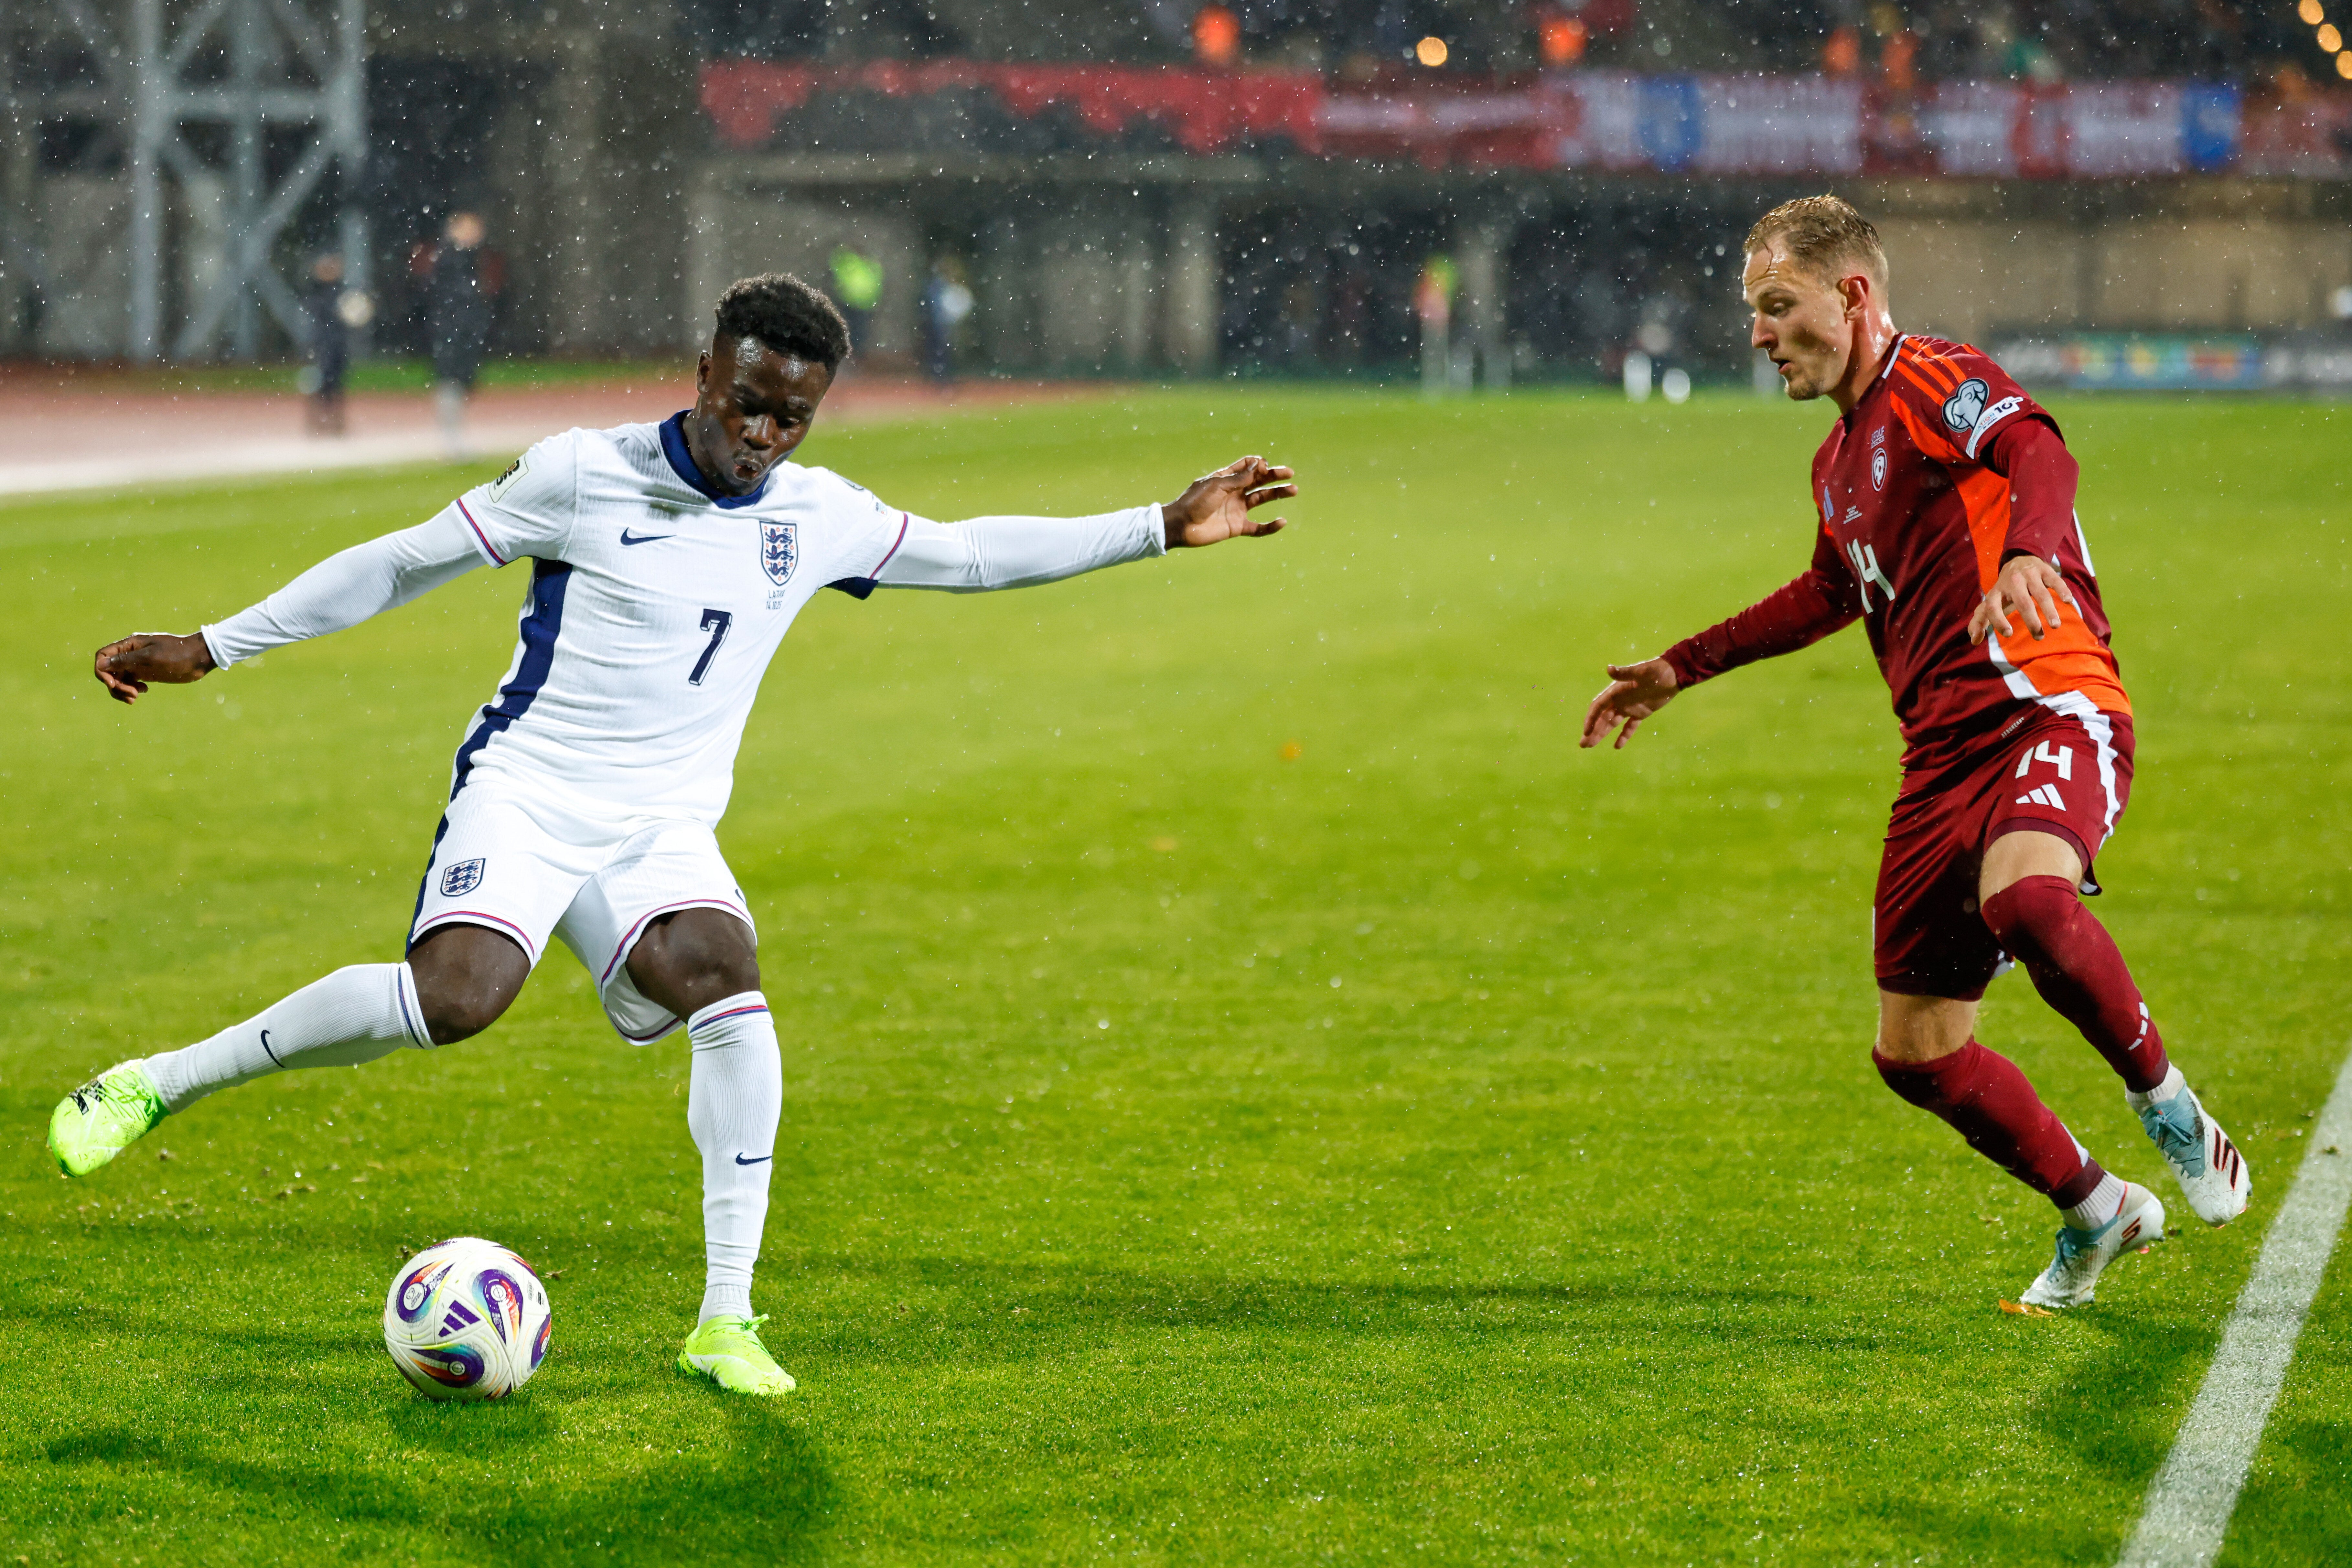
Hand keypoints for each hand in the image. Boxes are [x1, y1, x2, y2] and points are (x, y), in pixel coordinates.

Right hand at [94, 632, 216, 704]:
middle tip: (133, 695)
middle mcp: (130, 654)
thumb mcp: (151, 657)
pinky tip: (143, 692)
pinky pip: (129, 683)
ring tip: (135, 697)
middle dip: (115, 685)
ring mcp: (137, 664)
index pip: (103, 656)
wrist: (199, 658)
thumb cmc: (178, 654)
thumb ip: (126, 660)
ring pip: (118, 679)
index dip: (102, 671)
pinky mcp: (145, 673)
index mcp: (129, 645)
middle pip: (109, 671)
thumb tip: (101, 664)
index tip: (112, 683)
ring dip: (122, 690)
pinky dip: (131, 690)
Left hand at [1162, 455, 1294, 548]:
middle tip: (1289, 473)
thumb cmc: (1194, 501)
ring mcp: (1236, 509)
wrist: (1180, 526)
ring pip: (1262, 499)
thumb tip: (1260, 463)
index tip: (1265, 465)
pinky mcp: (1237, 526)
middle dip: (1274, 476)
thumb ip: (1239, 477)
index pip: (1247, 466)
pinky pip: (1258, 527)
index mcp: (1226, 478)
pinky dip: (1270, 526)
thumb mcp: (1217, 485)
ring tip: (1293, 490)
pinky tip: (1282, 521)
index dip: (1258, 464)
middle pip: (1259, 481)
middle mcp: (1234, 492)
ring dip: (1277, 494)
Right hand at [1581, 659, 1678, 749]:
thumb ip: (1624, 673)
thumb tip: (1609, 669)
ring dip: (1602, 734)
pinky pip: (1629, 727)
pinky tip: (1617, 746)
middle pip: (1602, 718)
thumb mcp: (1641, 672)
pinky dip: (1623, 736)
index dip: (1591, 719)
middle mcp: (1619, 700)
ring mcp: (1629, 708)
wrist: (1674, 674)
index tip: (1586, 732)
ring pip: (1611, 723)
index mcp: (1616, 691)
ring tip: (1591, 745)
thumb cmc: (1657, 671)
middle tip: (1584, 745)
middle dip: (1592, 731)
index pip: (1599, 707)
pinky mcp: (1640, 714)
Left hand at [1968, 555, 2076, 645]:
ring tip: (2055, 626)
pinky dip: (2062, 591)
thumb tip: (1974, 641)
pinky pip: (2055, 581)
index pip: (1992, 607)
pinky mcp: (2045, 570)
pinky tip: (2068, 602)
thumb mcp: (1990, 602)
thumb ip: (1980, 620)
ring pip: (2041, 594)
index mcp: (1997, 592)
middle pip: (2022, 602)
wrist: (2018, 560)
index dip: (1998, 620)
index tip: (2008, 633)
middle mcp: (2012, 582)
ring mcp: (2029, 575)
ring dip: (2049, 610)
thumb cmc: (2005, 590)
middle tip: (2039, 636)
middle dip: (2031, 620)